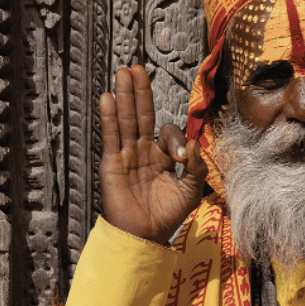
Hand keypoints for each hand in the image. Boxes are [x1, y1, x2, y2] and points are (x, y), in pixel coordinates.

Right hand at [98, 64, 207, 244]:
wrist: (144, 236)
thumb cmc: (167, 217)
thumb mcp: (190, 191)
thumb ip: (196, 167)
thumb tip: (194, 142)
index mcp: (163, 158)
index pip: (167, 133)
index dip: (175, 138)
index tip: (180, 156)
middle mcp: (144, 152)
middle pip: (142, 116)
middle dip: (141, 92)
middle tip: (138, 69)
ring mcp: (127, 156)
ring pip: (126, 120)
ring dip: (125, 95)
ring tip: (123, 72)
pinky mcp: (112, 163)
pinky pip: (111, 136)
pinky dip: (110, 117)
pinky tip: (109, 98)